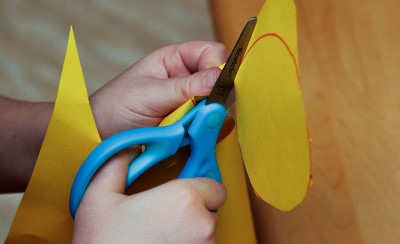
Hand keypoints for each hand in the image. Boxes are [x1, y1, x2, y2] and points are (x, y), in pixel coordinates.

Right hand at [73, 150, 226, 243]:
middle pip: (211, 210)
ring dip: (191, 231)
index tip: (184, 192)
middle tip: (165, 216)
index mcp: (184, 200)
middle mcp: (203, 226)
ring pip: (207, 233)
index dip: (199, 187)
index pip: (215, 186)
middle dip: (193, 210)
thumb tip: (129, 150)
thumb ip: (117, 164)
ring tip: (161, 236)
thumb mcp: (98, 198)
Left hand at [90, 41, 227, 137]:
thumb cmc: (115, 108)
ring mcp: (190, 103)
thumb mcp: (150, 94)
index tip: (214, 86)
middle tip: (201, 110)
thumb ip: (185, 87)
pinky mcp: (191, 124)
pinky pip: (209, 125)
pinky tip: (189, 134)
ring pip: (218, 105)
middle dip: (215, 96)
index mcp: (175, 59)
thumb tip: (219, 77)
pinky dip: (204, 131)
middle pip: (220, 80)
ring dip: (208, 116)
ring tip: (186, 124)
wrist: (100, 138)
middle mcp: (187, 79)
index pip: (212, 54)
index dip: (218, 67)